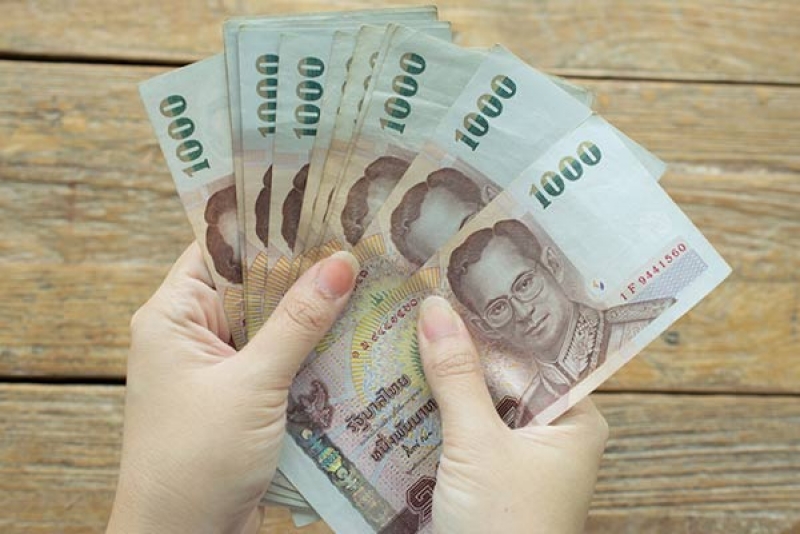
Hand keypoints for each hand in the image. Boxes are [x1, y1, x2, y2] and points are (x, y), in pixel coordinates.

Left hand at [107, 243, 357, 533]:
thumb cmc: (196, 461)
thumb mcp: (252, 385)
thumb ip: (297, 322)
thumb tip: (341, 264)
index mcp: (173, 315)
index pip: (220, 247)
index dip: (267, 224)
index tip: (320, 204)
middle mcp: (193, 333)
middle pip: (254, 283)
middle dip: (303, 268)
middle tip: (359, 241)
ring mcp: (219, 366)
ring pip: (273, 322)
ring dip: (314, 311)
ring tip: (369, 281)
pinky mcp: (243, 395)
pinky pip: (281, 357)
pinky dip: (313, 348)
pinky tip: (356, 334)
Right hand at [417, 296, 608, 533]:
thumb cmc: (505, 528)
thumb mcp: (477, 445)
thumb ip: (456, 376)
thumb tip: (434, 309)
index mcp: (575, 419)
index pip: (535, 351)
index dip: (493, 319)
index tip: (453, 285)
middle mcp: (552, 432)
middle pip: (503, 374)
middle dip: (461, 346)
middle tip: (420, 303)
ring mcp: (518, 455)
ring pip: (479, 401)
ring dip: (443, 378)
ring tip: (403, 332)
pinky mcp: (489, 473)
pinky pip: (464, 428)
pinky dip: (436, 411)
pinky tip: (402, 385)